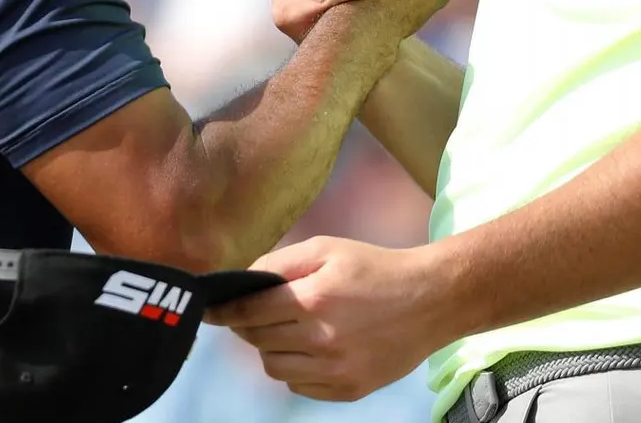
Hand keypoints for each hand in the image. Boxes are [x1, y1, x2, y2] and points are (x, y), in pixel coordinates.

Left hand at [205, 236, 450, 401]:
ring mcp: (336, 370)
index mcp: (314, 299)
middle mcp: (323, 339)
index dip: (224, 311)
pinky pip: (300, 386)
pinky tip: (311, 349)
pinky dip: (296, 370)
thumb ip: (280, 263)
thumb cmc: (375, 268)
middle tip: (257, 314)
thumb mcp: (327, 249)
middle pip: (258, 341)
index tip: (210, 310)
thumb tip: (243, 280)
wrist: (430, 301)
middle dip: (248, 326)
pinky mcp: (349, 390)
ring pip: (275, 368)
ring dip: (271, 349)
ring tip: (287, 330)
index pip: (249, 312)